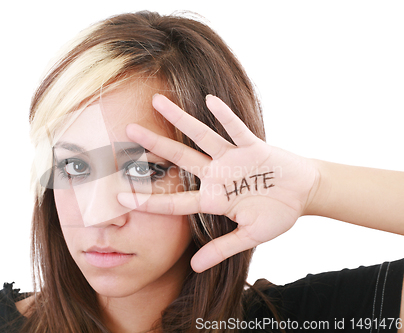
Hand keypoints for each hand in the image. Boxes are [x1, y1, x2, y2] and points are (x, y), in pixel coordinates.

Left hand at [118, 94, 318, 272]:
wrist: (304, 193)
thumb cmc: (276, 214)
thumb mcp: (249, 237)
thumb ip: (222, 248)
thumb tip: (195, 267)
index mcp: (214, 200)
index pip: (175, 201)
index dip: (149, 201)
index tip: (121, 198)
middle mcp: (217, 176)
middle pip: (179, 158)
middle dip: (154, 145)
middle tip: (128, 130)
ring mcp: (233, 159)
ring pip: (201, 137)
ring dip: (181, 120)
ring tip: (157, 101)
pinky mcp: (253, 147)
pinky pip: (236, 130)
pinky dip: (225, 117)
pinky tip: (208, 101)